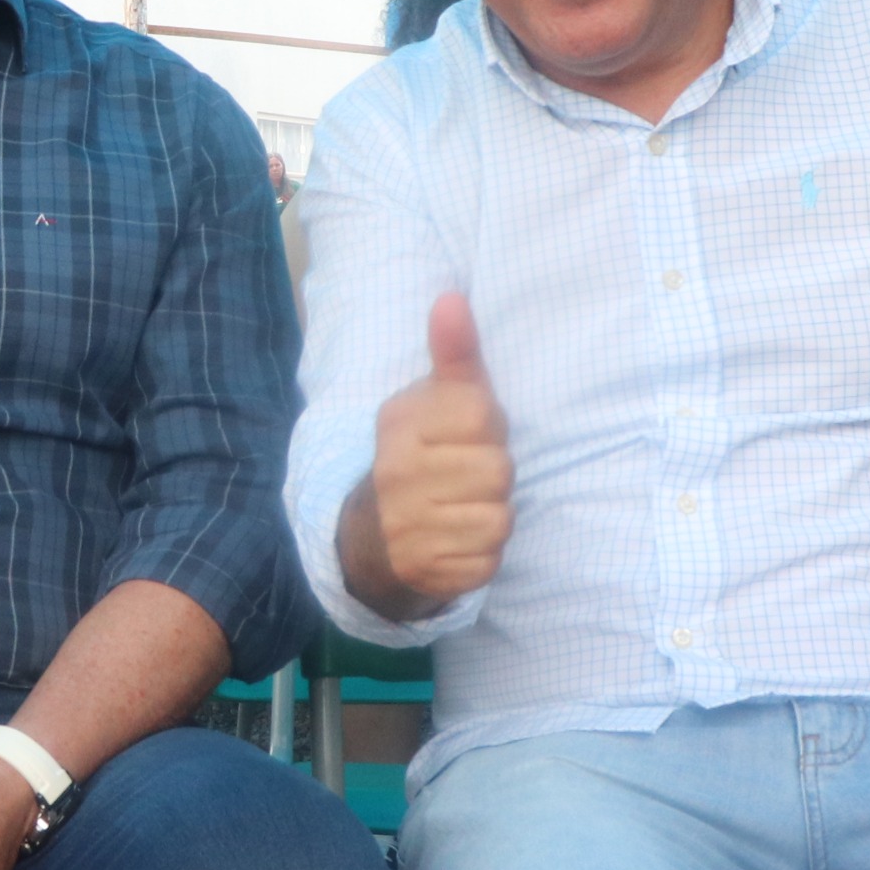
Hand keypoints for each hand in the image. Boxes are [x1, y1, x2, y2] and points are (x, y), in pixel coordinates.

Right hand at [345, 294, 514, 615]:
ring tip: (462, 510)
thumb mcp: (436, 401)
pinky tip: (456, 542)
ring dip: (491, 517)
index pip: (483, 415)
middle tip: (466, 480)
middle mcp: (395, 474)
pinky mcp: (423, 571)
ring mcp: (405, 527)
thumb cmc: (423, 457)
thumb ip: (454, 354)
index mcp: (399, 424)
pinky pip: (488, 561)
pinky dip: (482, 555)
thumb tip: (452, 298)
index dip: (489, 430)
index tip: (467, 438)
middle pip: (498, 471)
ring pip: (498, 519)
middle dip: (493, 478)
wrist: (370, 539)